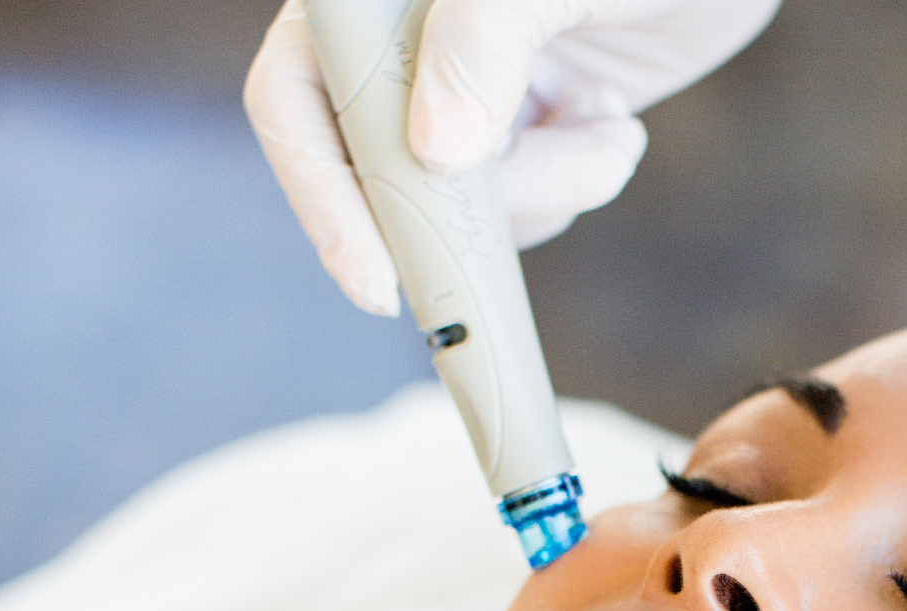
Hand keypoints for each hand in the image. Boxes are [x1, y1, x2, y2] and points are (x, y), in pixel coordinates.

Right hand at [245, 0, 781, 313]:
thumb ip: (486, 40)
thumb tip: (436, 150)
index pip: (296, 94)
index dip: (321, 191)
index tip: (377, 281)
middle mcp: (408, 32)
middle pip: (380, 165)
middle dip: (464, 209)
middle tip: (543, 206)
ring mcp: (464, 76)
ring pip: (459, 195)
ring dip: (542, 191)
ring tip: (604, 136)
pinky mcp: (521, 110)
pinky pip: (519, 194)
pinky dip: (571, 181)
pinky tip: (610, 124)